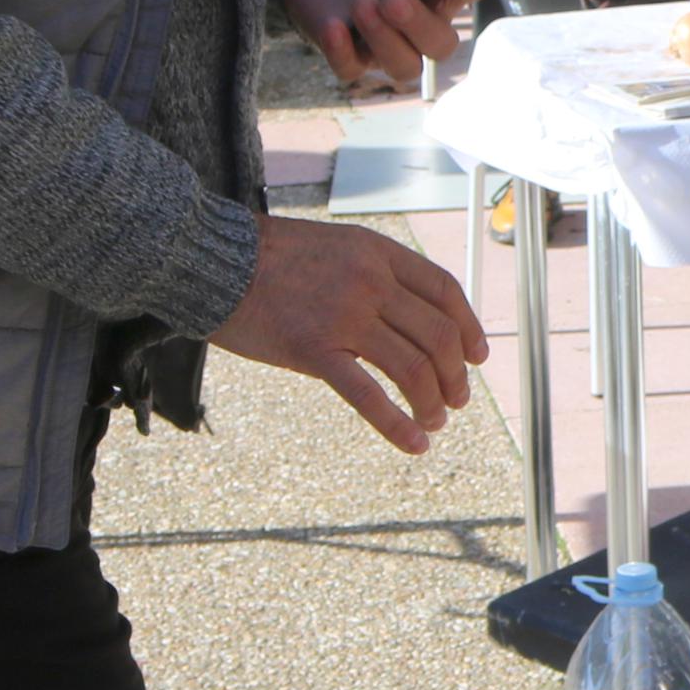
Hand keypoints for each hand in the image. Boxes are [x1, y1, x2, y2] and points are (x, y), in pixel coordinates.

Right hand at [213, 216, 486, 450]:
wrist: (212, 257)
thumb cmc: (266, 257)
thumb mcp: (334, 246)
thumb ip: (372, 273)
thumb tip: (405, 312)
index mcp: (378, 253)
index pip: (445, 291)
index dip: (468, 328)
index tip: (476, 356)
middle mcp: (370, 282)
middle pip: (437, 335)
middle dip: (456, 374)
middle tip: (457, 400)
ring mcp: (344, 316)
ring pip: (413, 368)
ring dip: (432, 402)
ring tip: (434, 422)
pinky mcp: (314, 349)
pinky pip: (368, 394)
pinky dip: (397, 424)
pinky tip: (413, 443)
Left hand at [284, 0, 488, 89]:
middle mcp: (421, 22)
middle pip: (441, 45)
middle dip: (419, 25)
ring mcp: (385, 43)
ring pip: (405, 67)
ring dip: (385, 39)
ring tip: (361, 3)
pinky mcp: (347, 53)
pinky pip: (352, 69)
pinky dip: (343, 52)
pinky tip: (334, 26)